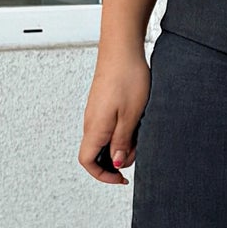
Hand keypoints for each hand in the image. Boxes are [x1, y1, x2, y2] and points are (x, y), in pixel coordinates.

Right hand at [80, 45, 150, 182]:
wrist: (122, 50)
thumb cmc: (127, 78)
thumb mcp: (130, 116)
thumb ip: (122, 142)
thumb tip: (117, 163)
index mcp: (94, 128)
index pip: (87, 162)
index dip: (103, 175)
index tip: (122, 177)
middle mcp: (90, 122)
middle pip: (96, 154)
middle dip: (117, 159)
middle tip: (138, 149)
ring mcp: (95, 113)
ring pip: (104, 140)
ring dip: (121, 144)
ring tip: (139, 132)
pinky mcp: (102, 105)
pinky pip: (107, 127)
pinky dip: (121, 131)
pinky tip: (135, 121)